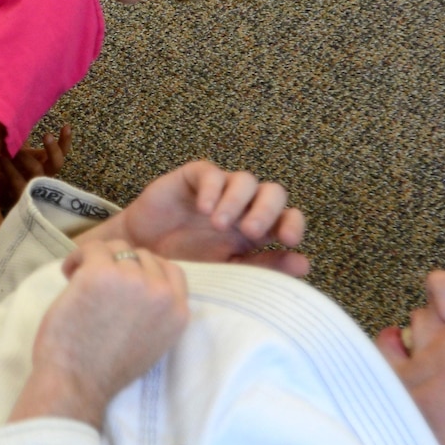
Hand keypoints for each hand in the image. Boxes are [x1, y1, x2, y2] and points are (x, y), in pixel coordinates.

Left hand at [0, 124, 72, 210]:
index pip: (62, 152)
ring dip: (26, 156)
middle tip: (47, 135)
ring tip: (14, 147)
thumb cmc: (9, 169)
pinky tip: (2, 159)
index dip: (65, 141)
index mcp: (46, 165)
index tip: (66, 126)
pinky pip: (18, 181)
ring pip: (37, 170)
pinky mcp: (21, 196)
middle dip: (53, 149)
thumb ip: (22, 141)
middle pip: (57, 163)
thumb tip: (21, 122)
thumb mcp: (18, 153)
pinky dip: (10, 169)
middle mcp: (45, 176)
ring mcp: (34, 187)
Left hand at [10, 238, 189, 426]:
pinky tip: (68, 275)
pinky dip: (77, 258)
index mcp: (178, 312)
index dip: (146, 271)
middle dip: (119, 267)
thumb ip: (155, 312)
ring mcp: (132, 280)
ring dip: (97, 260)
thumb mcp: (152, 342)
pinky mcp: (101, 273)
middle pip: (143, 256)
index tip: (124, 281)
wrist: (77, 384)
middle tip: (97, 285)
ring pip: (117, 249)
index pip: (173, 271)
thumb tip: (139, 280)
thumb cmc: (105, 371)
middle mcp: (161, 292)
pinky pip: (91, 248)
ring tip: (79, 279)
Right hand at [121, 160, 308, 275]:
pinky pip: (211, 172)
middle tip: (251, 232)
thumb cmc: (183, 265)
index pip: (287, 219)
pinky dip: (212, 188)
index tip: (289, 241)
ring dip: (236, 201)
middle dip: (267, 211)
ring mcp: (219, 191)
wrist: (140, 256)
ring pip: (245, 180)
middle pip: (273, 193)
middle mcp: (242, 209)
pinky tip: (203, 209)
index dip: (294, 224)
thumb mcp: (225, 272)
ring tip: (218, 224)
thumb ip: (262, 267)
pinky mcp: (193, 179)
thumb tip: (304, 263)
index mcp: (255, 232)